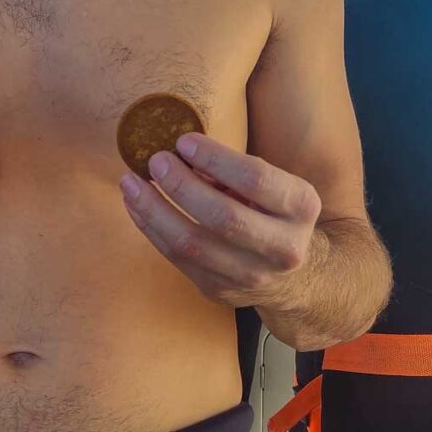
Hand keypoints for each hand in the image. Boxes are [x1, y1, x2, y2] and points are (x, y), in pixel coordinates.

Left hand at [120, 133, 321, 308]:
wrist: (295, 274)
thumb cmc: (272, 210)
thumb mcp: (271, 184)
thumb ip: (232, 169)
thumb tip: (180, 152)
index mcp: (300, 206)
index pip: (256, 179)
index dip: (216, 158)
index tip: (183, 141)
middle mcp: (283, 247)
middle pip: (223, 217)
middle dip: (181, 186)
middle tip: (155, 160)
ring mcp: (251, 276)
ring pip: (193, 244)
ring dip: (154, 209)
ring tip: (130, 182)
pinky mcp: (220, 291)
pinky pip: (177, 259)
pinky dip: (151, 228)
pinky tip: (135, 205)